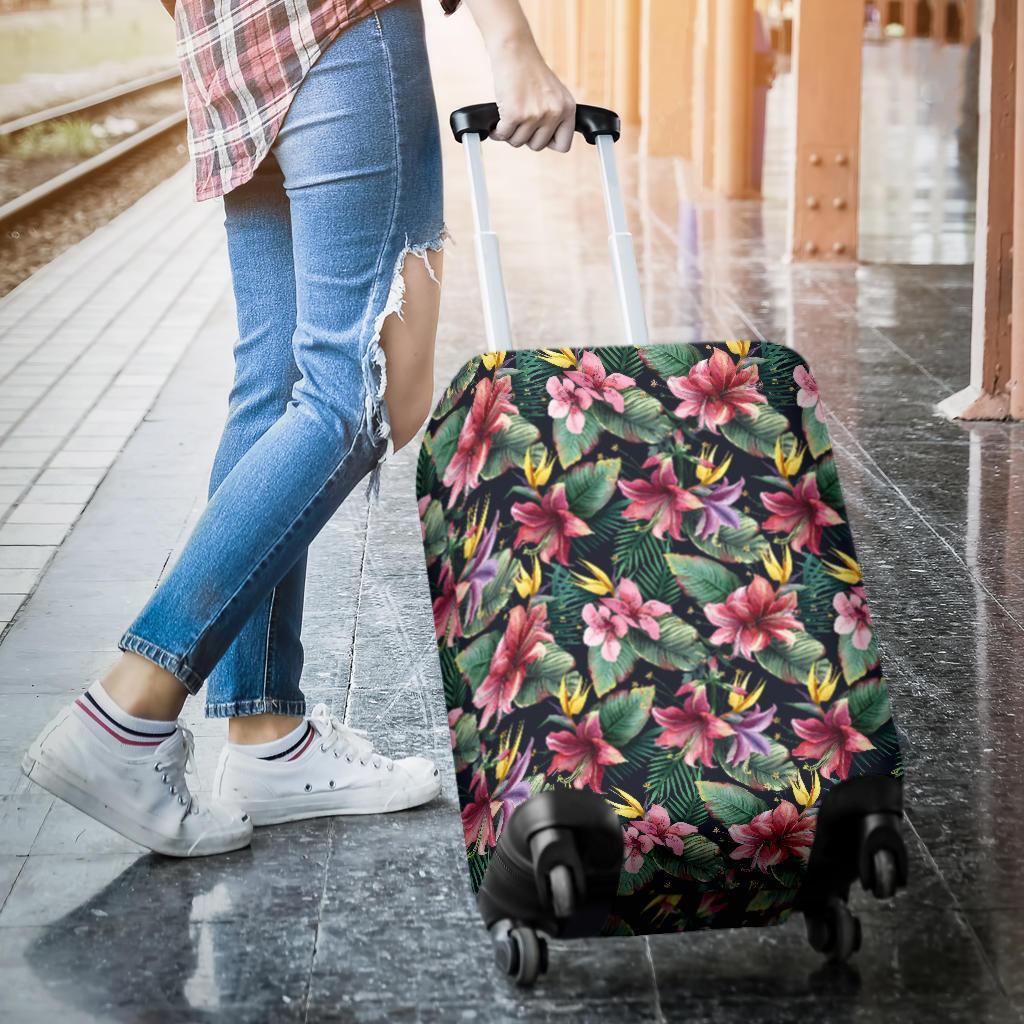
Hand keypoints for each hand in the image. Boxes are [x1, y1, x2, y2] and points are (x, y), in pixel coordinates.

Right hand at [487, 37, 575, 151]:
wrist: (514, 49)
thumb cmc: (529, 70)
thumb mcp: (553, 93)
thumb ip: (555, 116)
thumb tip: (546, 142)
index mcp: (567, 108)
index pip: (563, 145)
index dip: (547, 142)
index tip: (537, 133)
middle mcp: (554, 112)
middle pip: (537, 146)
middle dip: (525, 137)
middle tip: (519, 122)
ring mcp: (534, 114)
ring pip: (518, 142)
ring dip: (509, 133)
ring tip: (508, 117)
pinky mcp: (514, 114)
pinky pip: (503, 136)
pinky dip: (497, 131)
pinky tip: (497, 122)